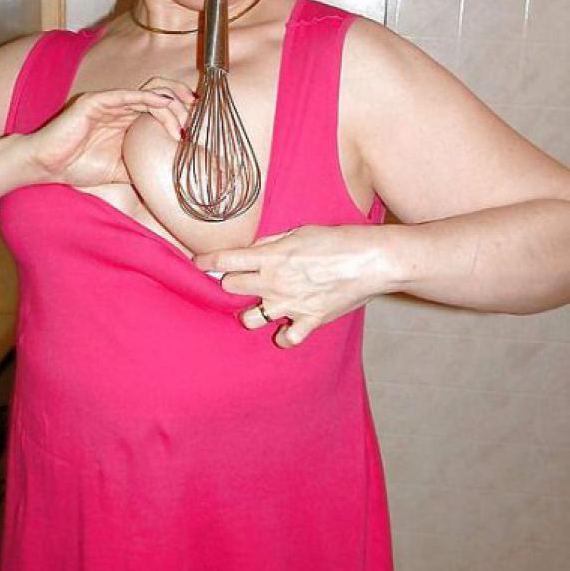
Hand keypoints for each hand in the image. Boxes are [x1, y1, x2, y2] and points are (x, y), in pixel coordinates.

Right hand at [28, 78, 193, 187]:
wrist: (47, 166)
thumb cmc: (77, 167)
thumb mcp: (120, 171)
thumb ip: (141, 167)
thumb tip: (168, 179)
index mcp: (126, 122)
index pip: (160, 112)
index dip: (181, 117)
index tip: (197, 132)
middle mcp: (120, 109)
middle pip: (160, 100)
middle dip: (182, 110)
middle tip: (195, 127)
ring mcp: (109, 103)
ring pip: (148, 96)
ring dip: (170, 108)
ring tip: (183, 125)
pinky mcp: (97, 102)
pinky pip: (127, 95)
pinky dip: (148, 98)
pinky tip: (164, 106)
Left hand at [193, 225, 394, 347]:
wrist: (373, 260)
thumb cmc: (339, 240)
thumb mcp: (300, 232)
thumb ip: (271, 242)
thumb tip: (251, 249)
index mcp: (271, 257)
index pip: (225, 260)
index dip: (206, 262)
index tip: (198, 264)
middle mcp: (275, 282)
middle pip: (231, 287)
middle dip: (232, 282)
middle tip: (242, 279)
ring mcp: (290, 304)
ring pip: (249, 319)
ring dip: (251, 312)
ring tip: (262, 305)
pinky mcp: (309, 320)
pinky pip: (286, 339)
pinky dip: (284, 336)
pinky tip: (285, 327)